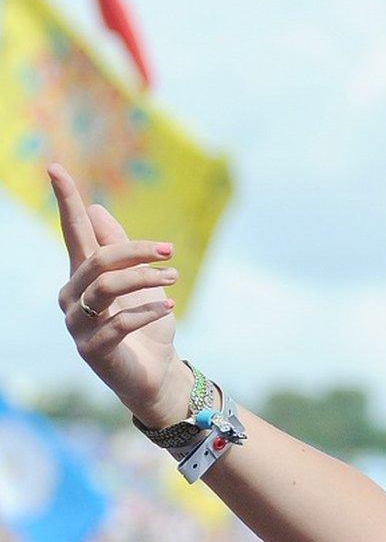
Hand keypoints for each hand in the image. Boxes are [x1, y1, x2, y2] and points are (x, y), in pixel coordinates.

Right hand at [48, 163, 186, 427]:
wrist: (156, 374)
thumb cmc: (147, 325)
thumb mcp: (142, 283)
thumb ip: (120, 249)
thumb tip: (99, 209)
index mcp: (83, 276)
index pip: (73, 232)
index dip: (66, 201)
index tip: (55, 167)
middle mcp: (72, 297)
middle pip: (98, 260)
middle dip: (136, 251)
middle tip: (170, 251)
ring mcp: (78, 325)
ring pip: (105, 288)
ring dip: (144, 279)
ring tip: (174, 278)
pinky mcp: (92, 350)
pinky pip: (118, 321)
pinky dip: (146, 311)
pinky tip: (168, 307)